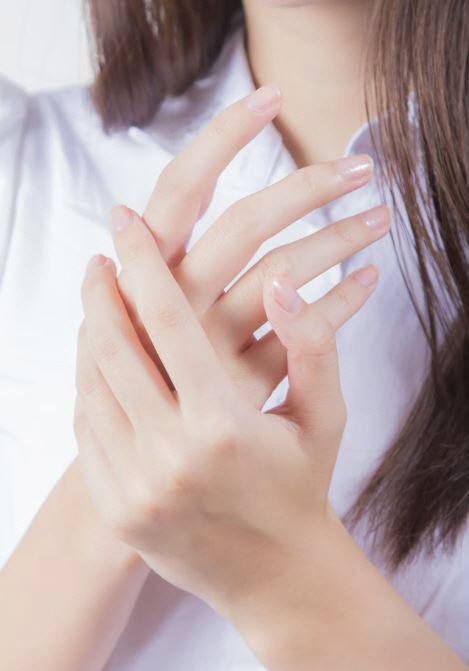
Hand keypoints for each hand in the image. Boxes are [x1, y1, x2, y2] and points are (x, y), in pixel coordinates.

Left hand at [74, 199, 385, 619]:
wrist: (275, 577)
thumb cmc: (302, 487)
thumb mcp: (326, 417)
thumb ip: (312, 344)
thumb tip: (283, 281)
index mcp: (222, 427)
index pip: (166, 321)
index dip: (142, 262)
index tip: (125, 220)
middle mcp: (169, 457)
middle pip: (112, 347)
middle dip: (100, 292)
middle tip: (100, 259)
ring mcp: (134, 488)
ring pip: (90, 385)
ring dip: (90, 334)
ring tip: (99, 303)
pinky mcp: (117, 509)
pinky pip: (87, 428)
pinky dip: (89, 384)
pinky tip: (102, 361)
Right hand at [108, 84, 388, 406]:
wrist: (135, 448)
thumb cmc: (138, 362)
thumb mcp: (129, 303)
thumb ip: (150, 259)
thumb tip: (153, 197)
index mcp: (144, 270)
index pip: (182, 187)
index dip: (223, 137)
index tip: (272, 97)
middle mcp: (175, 302)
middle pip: (244, 224)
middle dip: (307, 186)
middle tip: (361, 167)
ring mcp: (211, 344)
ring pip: (284, 275)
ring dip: (338, 240)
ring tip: (380, 219)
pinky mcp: (242, 383)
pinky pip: (305, 335)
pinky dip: (342, 303)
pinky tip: (369, 281)